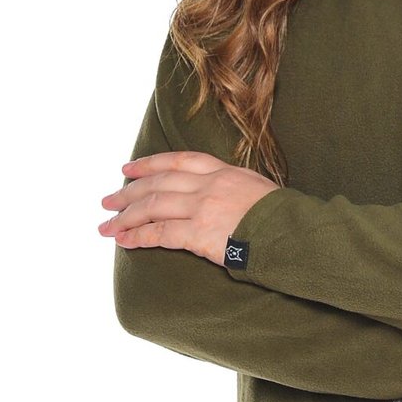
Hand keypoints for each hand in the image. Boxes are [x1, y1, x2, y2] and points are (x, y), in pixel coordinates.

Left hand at [99, 151, 276, 263]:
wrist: (294, 235)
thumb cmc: (284, 218)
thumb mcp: (258, 189)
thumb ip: (233, 188)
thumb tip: (220, 198)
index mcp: (224, 172)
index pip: (179, 161)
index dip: (150, 164)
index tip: (129, 169)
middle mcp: (209, 185)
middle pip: (159, 183)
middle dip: (129, 191)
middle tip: (108, 200)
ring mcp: (202, 208)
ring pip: (153, 206)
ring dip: (126, 216)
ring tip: (107, 225)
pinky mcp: (199, 233)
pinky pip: (160, 233)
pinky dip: (138, 236)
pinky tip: (124, 240)